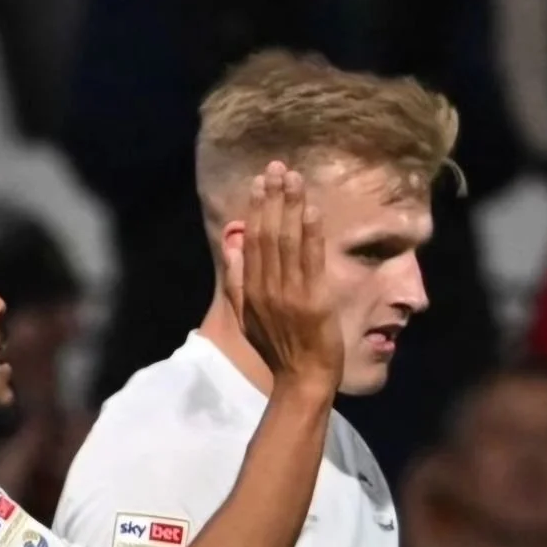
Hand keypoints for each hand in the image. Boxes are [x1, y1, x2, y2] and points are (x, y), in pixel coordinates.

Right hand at [226, 161, 343, 393]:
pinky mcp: (314, 301)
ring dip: (292, 207)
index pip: (252, 240)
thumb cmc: (279, 351)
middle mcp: (268, 288)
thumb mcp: (247, 318)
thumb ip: (238, 282)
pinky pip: (311, 261)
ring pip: (288, 241)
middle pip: (268, 234)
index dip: (256, 208)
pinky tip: (312, 211)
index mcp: (251, 290)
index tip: (260, 182)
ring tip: (295, 178)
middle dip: (273, 198)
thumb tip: (233, 247)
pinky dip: (311, 234)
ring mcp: (291, 294)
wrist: (302, 379)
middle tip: (278, 167)